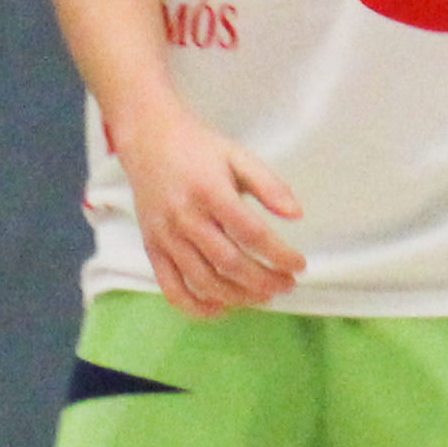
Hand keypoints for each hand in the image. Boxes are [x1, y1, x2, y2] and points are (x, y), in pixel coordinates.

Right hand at [121, 100, 302, 317]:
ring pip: (204, 281)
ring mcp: (166, 236)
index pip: (252, 234)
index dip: (280, 255)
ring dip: (238, 296)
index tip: (299, 264)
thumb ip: (269, 185)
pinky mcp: (152, 248)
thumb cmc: (198, 147)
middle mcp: (185, 217)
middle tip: (287, 284)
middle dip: (264, 281)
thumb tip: (296, 214)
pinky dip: (196, 307)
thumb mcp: (238, 155)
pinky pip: (171, 288)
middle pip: (230, 263)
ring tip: (263, 295)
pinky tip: (221, 308)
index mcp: (210, 192)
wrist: (148, 138)